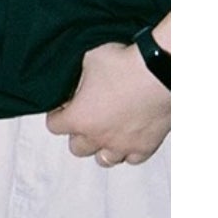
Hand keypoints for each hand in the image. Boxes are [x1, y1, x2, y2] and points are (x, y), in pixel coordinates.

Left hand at [46, 40, 170, 165]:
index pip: (54, 126)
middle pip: (77, 148)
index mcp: (79, 118)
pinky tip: (129, 135)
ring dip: (101, 146)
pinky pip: (132, 159)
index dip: (57, 114)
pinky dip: (128, 151)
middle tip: (85, 117)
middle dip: (77, 133)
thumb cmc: (125, 64)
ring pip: (104, 159)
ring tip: (105, 129)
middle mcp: (99, 137)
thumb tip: (73, 77)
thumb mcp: (88, 59)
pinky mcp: (147, 146)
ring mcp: (124, 145)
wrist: (162, 71)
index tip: (64, 106)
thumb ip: (77, 75)